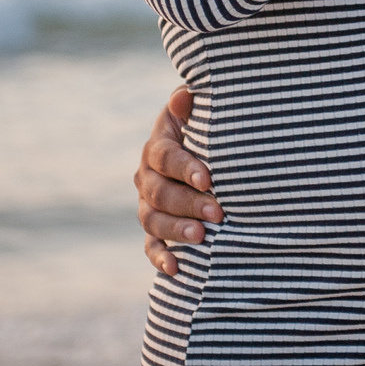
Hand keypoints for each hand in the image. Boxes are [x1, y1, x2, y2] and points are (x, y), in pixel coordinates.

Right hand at [135, 86, 222, 276]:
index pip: (165, 157)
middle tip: (217, 212)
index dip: (184, 168)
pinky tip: (176, 268)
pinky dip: (160, 258)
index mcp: (157, 147)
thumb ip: (190, 105)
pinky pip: (151, 246)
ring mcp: (149, 206)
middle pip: (160, 193)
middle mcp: (147, 177)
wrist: (207, 152)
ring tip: (202, 237)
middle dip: (188, 203)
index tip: (208, 179)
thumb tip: (184, 97)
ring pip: (154, 220)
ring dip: (176, 230)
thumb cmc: (207, 129)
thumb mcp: (200, 112)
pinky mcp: (156, 229)